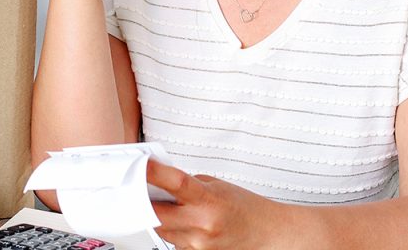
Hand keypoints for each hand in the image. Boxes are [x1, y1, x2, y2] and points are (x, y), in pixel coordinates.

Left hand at [148, 159, 281, 248]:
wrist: (266, 234)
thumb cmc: (245, 208)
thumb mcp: (217, 186)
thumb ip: (188, 184)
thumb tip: (161, 182)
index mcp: (209, 200)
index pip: (176, 183)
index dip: (154, 173)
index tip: (141, 165)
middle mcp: (202, 224)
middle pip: (157, 215)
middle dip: (147, 204)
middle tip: (144, 193)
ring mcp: (198, 244)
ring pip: (162, 230)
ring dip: (163, 219)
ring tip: (179, 210)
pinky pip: (173, 243)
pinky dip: (175, 232)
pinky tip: (189, 225)